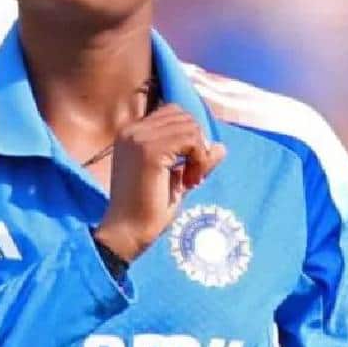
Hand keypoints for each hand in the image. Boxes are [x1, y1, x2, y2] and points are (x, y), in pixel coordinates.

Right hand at [93, 104, 227, 262]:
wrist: (127, 233)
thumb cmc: (148, 211)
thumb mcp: (176, 180)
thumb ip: (195, 160)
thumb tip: (220, 146)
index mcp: (131, 133)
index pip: (173, 113)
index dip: (190, 137)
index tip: (188, 168)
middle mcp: (132, 130)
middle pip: (183, 116)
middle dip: (197, 143)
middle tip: (193, 176)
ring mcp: (139, 138)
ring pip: (189, 126)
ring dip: (199, 153)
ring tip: (190, 181)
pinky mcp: (150, 151)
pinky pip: (190, 140)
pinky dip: (199, 159)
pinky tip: (190, 182)